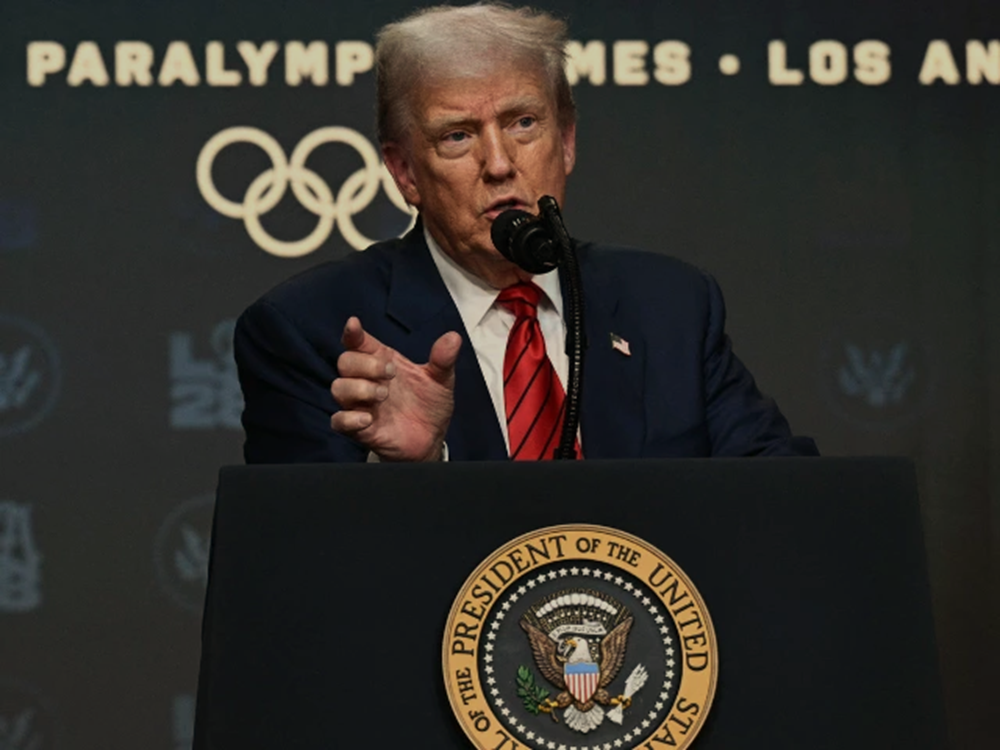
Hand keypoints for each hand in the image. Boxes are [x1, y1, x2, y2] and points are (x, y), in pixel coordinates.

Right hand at [330, 317, 461, 460]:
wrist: (431, 439)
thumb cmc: (429, 406)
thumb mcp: (440, 380)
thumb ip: (443, 360)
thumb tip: (453, 338)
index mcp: (382, 361)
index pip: (358, 342)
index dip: (352, 333)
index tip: (354, 325)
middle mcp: (367, 380)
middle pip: (345, 361)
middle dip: (365, 364)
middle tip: (390, 374)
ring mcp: (360, 404)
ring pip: (339, 388)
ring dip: (359, 389)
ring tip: (384, 395)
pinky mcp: (358, 429)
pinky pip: (338, 421)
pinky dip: (350, 419)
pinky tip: (369, 418)